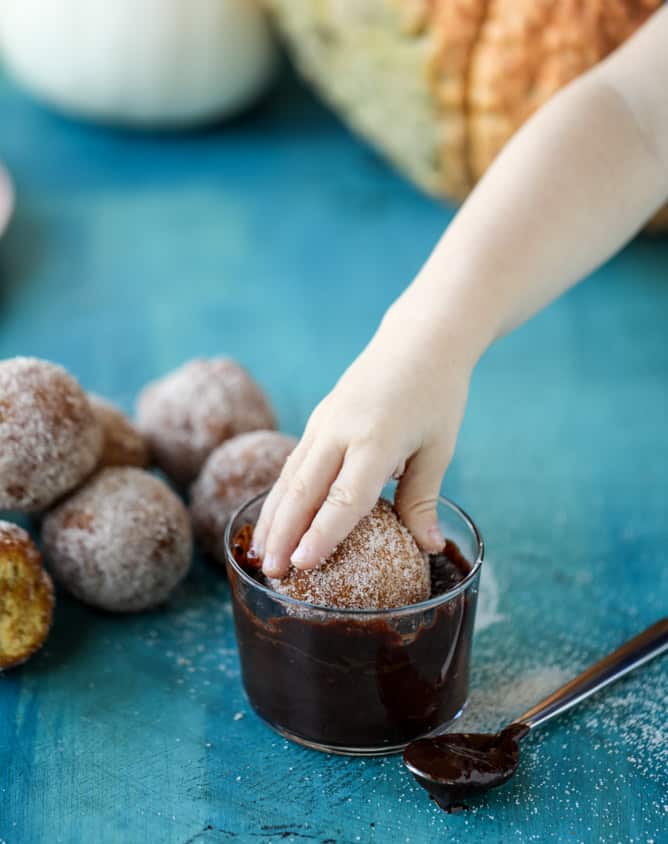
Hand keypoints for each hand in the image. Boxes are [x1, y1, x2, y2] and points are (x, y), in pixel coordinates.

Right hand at [252, 301, 475, 577]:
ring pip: (289, 477)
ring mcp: (324, 422)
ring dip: (273, 517)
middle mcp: (341, 431)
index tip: (302, 565)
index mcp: (377, 440)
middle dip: (284, 534)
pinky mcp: (319, 419)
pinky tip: (273, 517)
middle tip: (272, 573)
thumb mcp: (438, 448)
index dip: (322, 534)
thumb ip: (423, 499)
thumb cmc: (436, 395)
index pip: (345, 497)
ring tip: (260, 554)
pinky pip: (294, 463)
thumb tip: (430, 547)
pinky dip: (280, 494)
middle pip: (303, 490)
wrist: (418, 340)